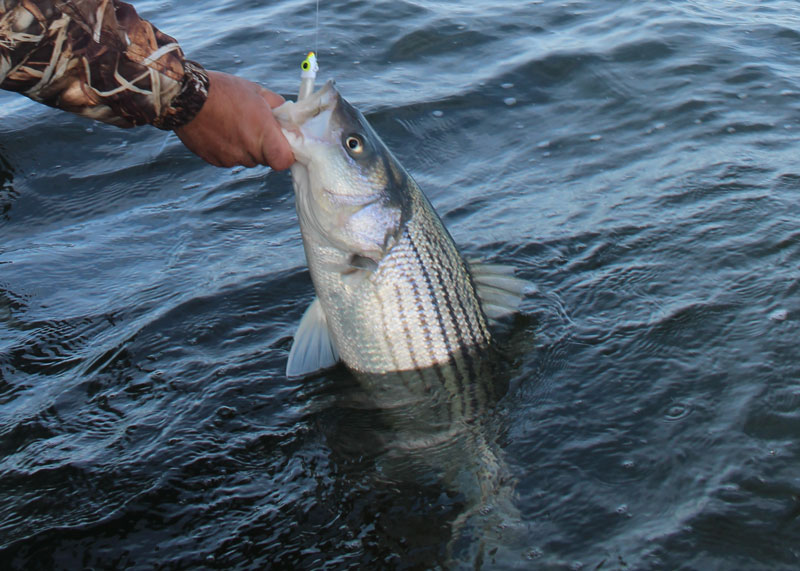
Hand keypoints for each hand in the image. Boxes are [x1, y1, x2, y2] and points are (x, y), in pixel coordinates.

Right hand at [174, 70, 293, 169]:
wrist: (185, 97)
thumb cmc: (223, 91)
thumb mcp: (257, 91)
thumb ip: (277, 107)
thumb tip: (287, 117)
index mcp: (263, 134)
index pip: (284, 161)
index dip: (286, 154)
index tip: (283, 142)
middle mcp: (248, 151)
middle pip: (266, 159)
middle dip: (265, 146)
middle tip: (255, 127)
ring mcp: (231, 158)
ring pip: (248, 159)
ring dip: (246, 148)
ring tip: (234, 125)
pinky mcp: (215, 161)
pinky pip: (230, 159)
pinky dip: (229, 149)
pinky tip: (221, 130)